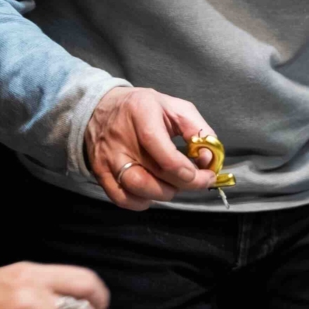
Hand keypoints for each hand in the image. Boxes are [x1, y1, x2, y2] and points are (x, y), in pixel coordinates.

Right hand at [83, 86, 214, 210]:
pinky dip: (140, 202)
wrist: (103, 107)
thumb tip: (208, 159)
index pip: (158, 146)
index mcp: (141, 113)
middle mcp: (121, 137)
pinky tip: (153, 193)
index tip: (201, 173)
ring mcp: (108, 157)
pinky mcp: (100, 171)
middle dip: (183, 183)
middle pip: (153, 172)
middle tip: (198, 181)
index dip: (181, 167)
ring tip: (174, 185)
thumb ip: (198, 130)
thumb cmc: (145, 107)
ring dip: (163, 193)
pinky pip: (120, 197)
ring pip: (137, 188)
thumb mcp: (175, 107)